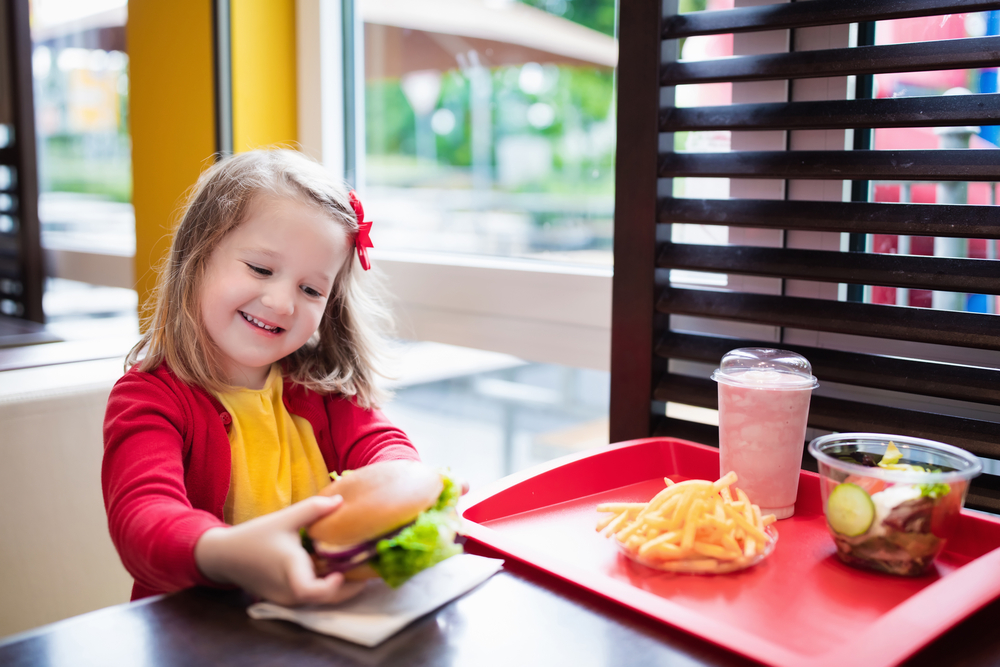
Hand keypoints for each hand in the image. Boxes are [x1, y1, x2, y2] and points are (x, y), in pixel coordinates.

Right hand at [195, 495, 365, 605]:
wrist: (225, 556)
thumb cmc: (254, 536)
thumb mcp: (284, 518)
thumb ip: (313, 509)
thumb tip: (341, 500)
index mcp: (288, 570)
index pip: (310, 591)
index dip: (330, 588)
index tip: (342, 573)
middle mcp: (288, 591)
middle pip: (323, 599)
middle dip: (348, 589)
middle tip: (367, 570)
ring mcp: (285, 599)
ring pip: (318, 601)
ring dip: (338, 589)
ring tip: (358, 569)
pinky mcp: (284, 600)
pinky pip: (310, 599)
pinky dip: (325, 588)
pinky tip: (337, 571)